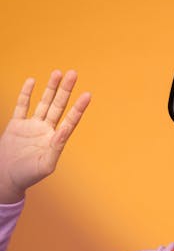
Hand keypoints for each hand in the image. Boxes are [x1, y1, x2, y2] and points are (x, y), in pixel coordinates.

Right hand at [0, 70, 90, 202]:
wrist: (6, 178)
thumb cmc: (28, 176)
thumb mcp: (46, 164)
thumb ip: (57, 147)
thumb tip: (64, 130)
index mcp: (55, 140)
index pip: (70, 120)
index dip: (79, 108)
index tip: (87, 95)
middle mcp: (46, 130)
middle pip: (58, 106)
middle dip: (66, 90)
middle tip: (73, 73)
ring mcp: (31, 126)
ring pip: (43, 103)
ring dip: (50, 88)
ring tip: (58, 72)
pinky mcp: (16, 125)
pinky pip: (22, 105)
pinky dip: (26, 93)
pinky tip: (32, 81)